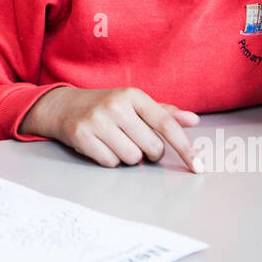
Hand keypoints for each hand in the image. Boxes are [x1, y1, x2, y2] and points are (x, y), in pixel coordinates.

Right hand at [20, 86, 201, 170]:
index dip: (185, 148)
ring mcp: (97, 121)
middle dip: (149, 153)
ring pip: (132, 158)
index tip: (198, 167)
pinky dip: (110, 160)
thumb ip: (164, 113)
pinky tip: (102, 147)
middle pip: (151, 147)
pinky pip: (111, 163)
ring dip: (128, 157)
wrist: (62, 106)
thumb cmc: (105, 107)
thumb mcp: (133, 104)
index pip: (166, 124)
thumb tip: (194, 120)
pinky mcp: (82, 136)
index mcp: (133, 95)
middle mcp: (116, 105)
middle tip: (136, 142)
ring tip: (116, 142)